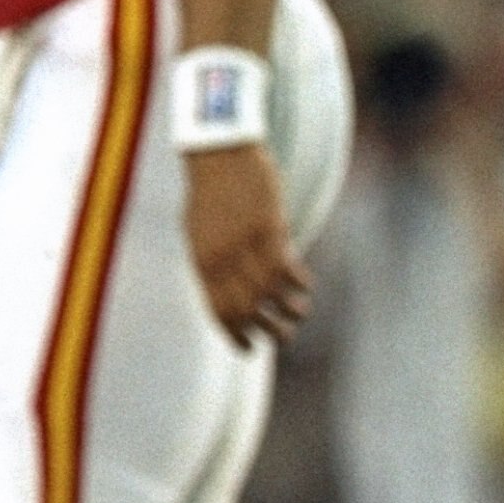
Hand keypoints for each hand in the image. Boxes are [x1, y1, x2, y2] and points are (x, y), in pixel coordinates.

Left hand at [184, 144, 310, 346]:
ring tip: (298, 317)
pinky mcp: (269, 229)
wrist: (218, 152)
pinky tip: (304, 288)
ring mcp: (246, 245)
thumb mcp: (198, 231)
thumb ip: (211, 263)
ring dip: (288, 312)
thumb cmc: (208, 190)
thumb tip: (222, 291)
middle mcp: (222, 259)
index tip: (248, 350)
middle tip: (282, 339)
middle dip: (266, 331)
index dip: (235, 336)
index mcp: (202, 262)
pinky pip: (287, 269)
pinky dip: (298, 284)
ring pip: (271, 294)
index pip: (219, 312)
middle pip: (246, 310)